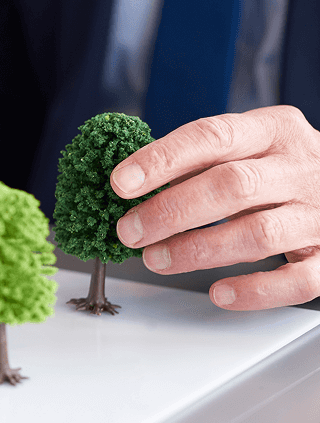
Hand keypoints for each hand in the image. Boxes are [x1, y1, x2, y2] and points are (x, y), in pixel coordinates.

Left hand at [111, 106, 319, 309]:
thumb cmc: (280, 166)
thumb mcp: (248, 145)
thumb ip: (200, 161)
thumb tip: (133, 186)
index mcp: (273, 130)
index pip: (212, 136)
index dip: (162, 160)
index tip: (121, 183)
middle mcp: (301, 168)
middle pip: (233, 186)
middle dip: (172, 211)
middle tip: (130, 231)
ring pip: (259, 233)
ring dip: (199, 250)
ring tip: (157, 259)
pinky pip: (297, 280)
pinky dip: (255, 290)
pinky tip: (219, 292)